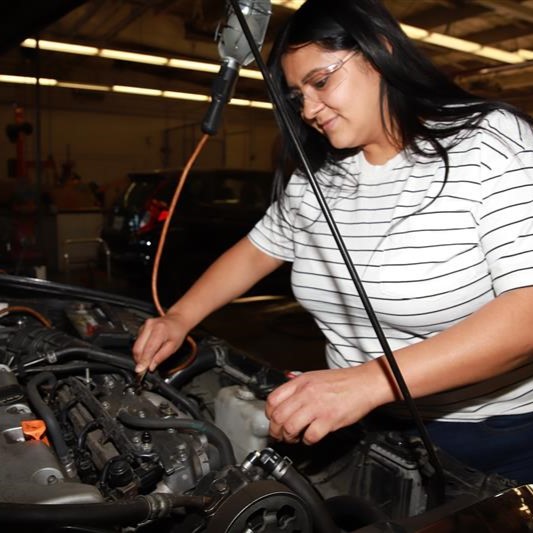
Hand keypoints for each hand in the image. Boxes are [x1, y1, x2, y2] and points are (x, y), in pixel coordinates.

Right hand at [132, 314, 186, 372]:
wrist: (177, 320)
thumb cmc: (177, 332)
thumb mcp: (173, 347)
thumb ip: (161, 357)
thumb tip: (150, 366)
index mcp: (159, 330)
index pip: (148, 349)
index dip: (143, 361)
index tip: (140, 370)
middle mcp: (149, 326)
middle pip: (138, 348)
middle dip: (139, 360)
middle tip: (144, 368)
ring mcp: (144, 326)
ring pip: (136, 346)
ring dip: (139, 356)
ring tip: (148, 360)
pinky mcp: (141, 328)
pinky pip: (137, 342)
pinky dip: (141, 350)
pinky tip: (148, 352)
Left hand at [265, 366, 381, 444]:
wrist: (365, 383)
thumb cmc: (343, 381)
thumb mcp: (315, 377)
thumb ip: (299, 388)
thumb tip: (285, 402)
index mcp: (301, 382)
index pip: (273, 399)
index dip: (269, 414)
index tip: (272, 420)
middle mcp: (306, 393)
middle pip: (278, 416)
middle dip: (275, 430)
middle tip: (280, 435)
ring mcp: (317, 406)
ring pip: (290, 427)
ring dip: (288, 437)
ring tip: (293, 438)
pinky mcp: (329, 419)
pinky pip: (310, 436)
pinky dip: (307, 441)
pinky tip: (310, 438)